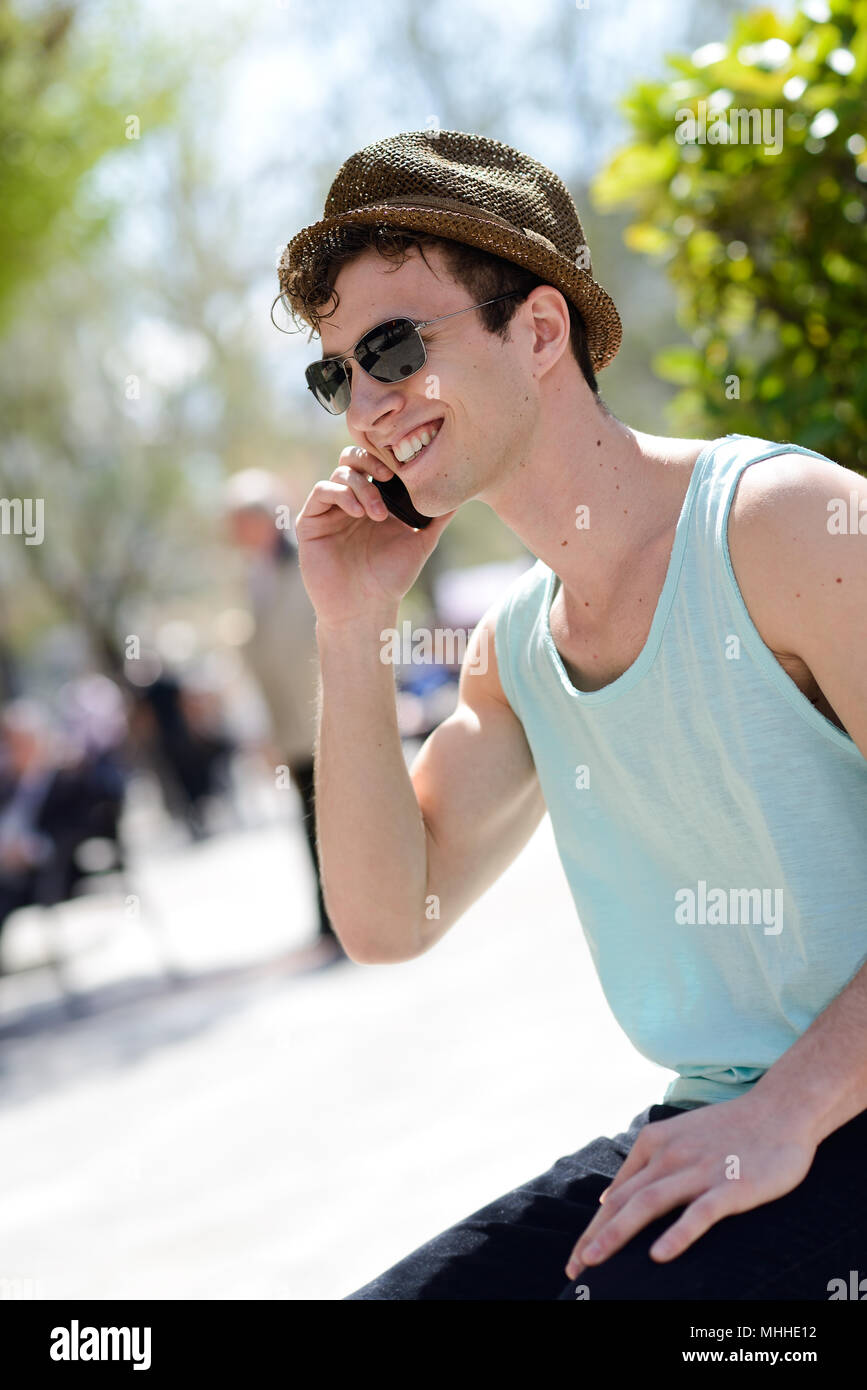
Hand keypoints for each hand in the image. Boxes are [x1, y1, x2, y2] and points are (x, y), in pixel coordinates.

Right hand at [294, 446, 455, 628]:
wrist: (364, 608)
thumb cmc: (391, 578)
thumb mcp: (421, 542)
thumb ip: (438, 517)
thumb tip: (461, 494)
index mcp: (374, 500)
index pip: (375, 463)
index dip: (387, 458)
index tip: (405, 468)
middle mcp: (350, 500)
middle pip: (352, 458)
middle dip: (370, 461)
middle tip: (389, 476)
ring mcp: (329, 510)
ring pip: (340, 474)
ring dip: (362, 487)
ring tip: (378, 514)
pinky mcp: (311, 521)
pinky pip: (321, 491)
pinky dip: (341, 494)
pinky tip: (359, 513)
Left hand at [564, 1093, 815, 1279]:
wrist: (780, 1109)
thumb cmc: (728, 1129)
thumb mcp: (675, 1137)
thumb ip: (641, 1165)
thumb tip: (606, 1198)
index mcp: (653, 1143)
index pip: (616, 1195)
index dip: (593, 1228)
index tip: (575, 1260)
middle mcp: (670, 1155)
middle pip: (624, 1202)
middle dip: (595, 1237)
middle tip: (574, 1268)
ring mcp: (700, 1170)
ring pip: (649, 1204)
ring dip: (618, 1233)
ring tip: (595, 1260)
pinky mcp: (730, 1185)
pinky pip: (699, 1213)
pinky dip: (677, 1233)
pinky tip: (659, 1254)